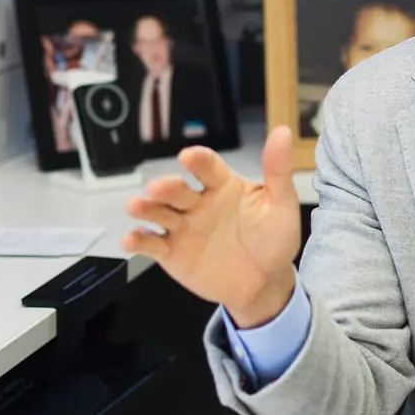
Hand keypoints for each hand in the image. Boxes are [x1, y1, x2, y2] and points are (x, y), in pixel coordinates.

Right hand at [121, 125, 300, 326]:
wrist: (265, 283)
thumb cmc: (274, 239)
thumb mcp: (281, 204)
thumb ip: (278, 170)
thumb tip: (283, 132)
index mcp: (222, 186)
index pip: (207, 168)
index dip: (198, 161)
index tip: (189, 157)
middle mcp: (197, 202)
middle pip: (176, 190)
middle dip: (166, 187)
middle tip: (158, 187)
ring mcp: (182, 227)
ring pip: (159, 213)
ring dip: (145, 208)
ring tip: (136, 207)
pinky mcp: (171, 252)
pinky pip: (151, 244)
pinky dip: (139, 240)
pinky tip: (131, 239)